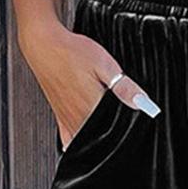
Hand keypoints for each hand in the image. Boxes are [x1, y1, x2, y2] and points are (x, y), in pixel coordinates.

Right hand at [35, 28, 158, 147]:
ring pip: (86, 141)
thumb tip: (143, 103)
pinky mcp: (59, 117)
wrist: (44, 45)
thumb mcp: (105, 65)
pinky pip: (68, 140)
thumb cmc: (71, 52)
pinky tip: (85, 139)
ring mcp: (67, 119)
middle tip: (122, 122)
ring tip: (106, 127)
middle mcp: (78, 117)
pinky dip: (78, 143)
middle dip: (114, 134)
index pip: (116, 130)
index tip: (134, 121)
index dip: (129, 128)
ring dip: (97, 138)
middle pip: (102, 138)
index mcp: (92, 106)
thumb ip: (124, 87)